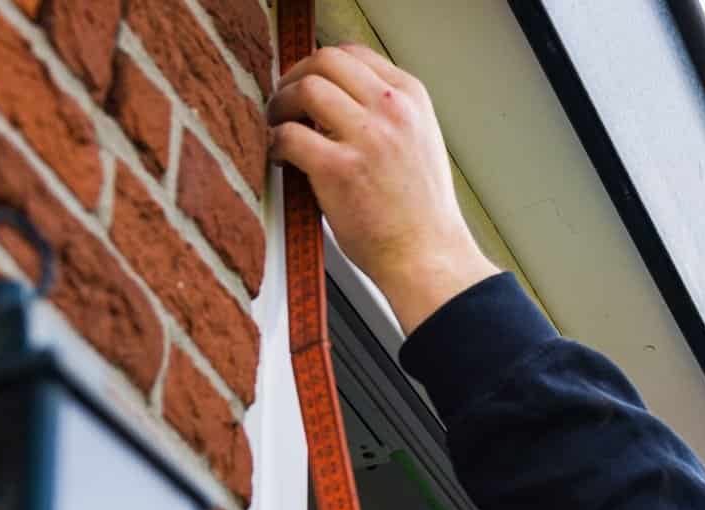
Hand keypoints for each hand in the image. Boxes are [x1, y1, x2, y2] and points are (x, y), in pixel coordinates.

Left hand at [267, 44, 497, 333]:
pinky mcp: (339, 169)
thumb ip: (387, 116)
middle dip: (295, 76)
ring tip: (278, 127)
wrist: (429, 259)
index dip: (321, 65)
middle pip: (326, 61)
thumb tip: (335, 99)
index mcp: (413, 101)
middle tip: (284, 101)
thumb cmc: (420, 215)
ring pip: (305, 88)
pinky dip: (275, 143)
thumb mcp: (419, 146)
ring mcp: (367, 138)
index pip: (355, 54)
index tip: (307, 82)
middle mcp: (392, 111)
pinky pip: (289, 135)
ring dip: (281, 105)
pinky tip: (278, 157)